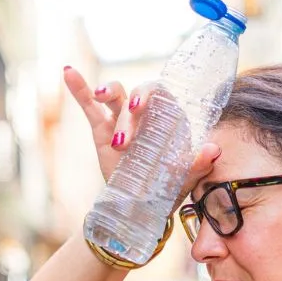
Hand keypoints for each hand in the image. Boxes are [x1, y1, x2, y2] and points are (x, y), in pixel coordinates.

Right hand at [63, 67, 220, 196]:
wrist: (140, 207)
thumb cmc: (166, 189)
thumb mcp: (184, 179)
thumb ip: (198, 164)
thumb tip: (213, 150)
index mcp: (167, 120)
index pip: (160, 94)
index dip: (148, 94)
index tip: (138, 107)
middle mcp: (145, 115)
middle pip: (134, 95)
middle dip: (126, 115)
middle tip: (123, 141)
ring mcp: (122, 121)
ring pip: (114, 96)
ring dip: (106, 92)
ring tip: (101, 97)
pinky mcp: (102, 130)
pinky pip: (89, 106)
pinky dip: (79, 88)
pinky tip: (68, 73)